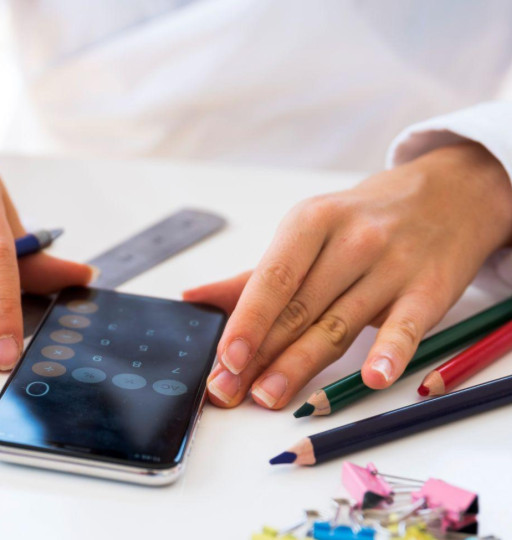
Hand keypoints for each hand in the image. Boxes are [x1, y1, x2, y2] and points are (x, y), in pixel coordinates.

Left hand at [183, 142, 511, 408]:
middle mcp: (351, 242)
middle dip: (259, 355)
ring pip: (339, 326)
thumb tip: (194, 298)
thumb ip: (254, 275)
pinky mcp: (430, 290)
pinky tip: (373, 378)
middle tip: (229, 391)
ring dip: (301, 365)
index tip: (224, 357)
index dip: (247, 321)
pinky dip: (390, 352)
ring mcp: (393, 266)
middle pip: (298, 309)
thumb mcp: (308, 230)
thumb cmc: (365, 218)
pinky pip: (406, 326)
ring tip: (270, 396)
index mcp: (311, 222)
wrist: (452, 191)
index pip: (272, 279)